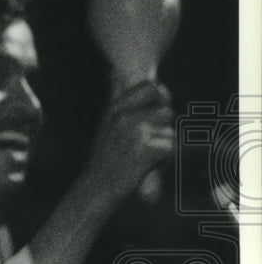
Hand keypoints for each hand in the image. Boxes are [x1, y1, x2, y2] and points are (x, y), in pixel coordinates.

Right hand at [84, 79, 174, 204]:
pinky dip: (163, 162)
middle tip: (146, 146)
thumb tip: (113, 72)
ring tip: (143, 159)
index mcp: (115, 110)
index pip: (151, 87)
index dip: (160, 97)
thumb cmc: (102, 163)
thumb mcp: (104, 127)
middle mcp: (125, 117)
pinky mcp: (147, 149)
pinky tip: (145, 168)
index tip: (157, 110)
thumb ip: (116, 103)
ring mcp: (136, 132)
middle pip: (167, 112)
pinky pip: (171, 150)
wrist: (94, 191)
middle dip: (164, 129)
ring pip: (170, 133)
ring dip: (164, 148)